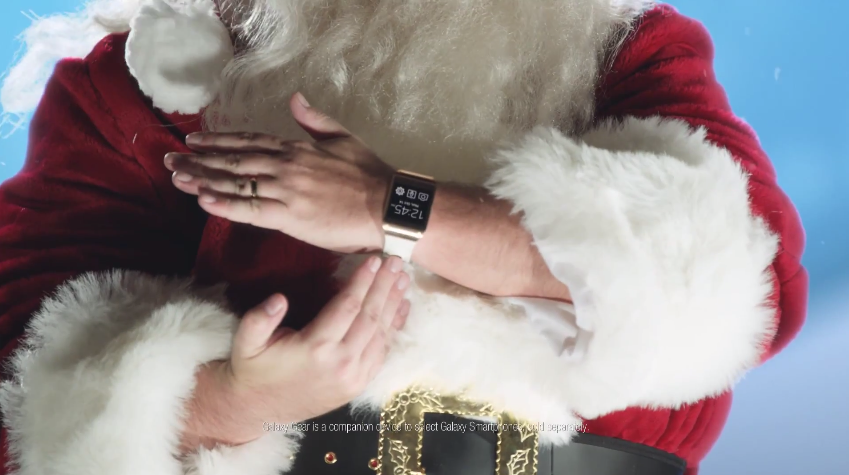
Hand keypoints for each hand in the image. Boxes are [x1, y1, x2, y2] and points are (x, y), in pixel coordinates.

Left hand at [164, 92, 394, 252]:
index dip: (219, 141)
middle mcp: (285, 166)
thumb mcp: (343, 137)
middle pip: (233, 161)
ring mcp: (285, 191)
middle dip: (199, 161)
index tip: (194, 141)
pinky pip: (250, 209)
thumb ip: (315, 119)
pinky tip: (202, 200)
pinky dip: (224, 204)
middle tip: (170, 161)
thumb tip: (295, 97)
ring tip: (176, 179)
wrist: (386, 205)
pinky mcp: (289, 217)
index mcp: (296, 148)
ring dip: (202, 180)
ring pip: (235, 183)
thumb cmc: (369, 174)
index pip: (248, 141)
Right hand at [181, 256, 409, 448]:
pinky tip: (401, 308)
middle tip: (397, 262)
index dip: (363, 282)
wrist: (259, 409)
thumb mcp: (246, 342)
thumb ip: (259, 319)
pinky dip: (394, 328)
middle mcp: (340, 363)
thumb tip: (279, 298)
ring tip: (403, 279)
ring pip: (381, 334)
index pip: (348, 307)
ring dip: (394, 304)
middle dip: (385, 286)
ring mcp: (353, 377)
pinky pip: (382, 352)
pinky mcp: (358, 385)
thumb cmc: (254, 369)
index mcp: (315, 348)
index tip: (374, 260)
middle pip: (371, 317)